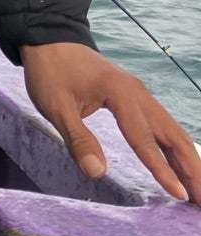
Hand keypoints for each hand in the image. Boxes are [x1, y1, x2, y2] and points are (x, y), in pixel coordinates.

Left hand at [20, 41, 200, 203]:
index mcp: (121, 95)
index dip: (162, 170)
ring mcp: (140, 94)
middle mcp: (139, 94)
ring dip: (189, 160)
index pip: (145, 139)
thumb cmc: (50, 72)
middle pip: (173, 135)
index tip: (181, 196)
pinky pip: (163, 125)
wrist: (49, 39)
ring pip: (173, 131)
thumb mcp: (55, 107)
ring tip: (200, 191)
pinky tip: (183, 166)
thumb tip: (97, 173)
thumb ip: (78, 139)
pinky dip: (177, 148)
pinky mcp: (136, 97)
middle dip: (192, 169)